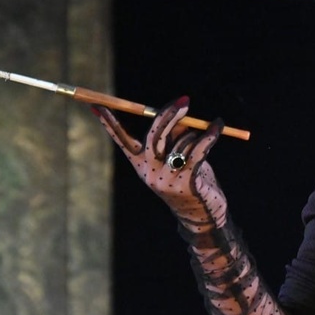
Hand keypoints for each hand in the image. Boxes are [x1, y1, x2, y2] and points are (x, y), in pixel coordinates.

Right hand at [93, 96, 227, 232]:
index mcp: (141, 163)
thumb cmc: (188, 178)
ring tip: (208, 136)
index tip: (96, 106)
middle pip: (154, 137)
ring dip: (197, 135)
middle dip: (168, 115)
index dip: (110, 123)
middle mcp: (149, 171)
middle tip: (185, 101)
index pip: (122, 140)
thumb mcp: (178, 154)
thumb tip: (178, 113)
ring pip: (182, 143)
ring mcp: (166, 178)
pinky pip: (198, 150)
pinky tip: (217, 125)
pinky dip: (210, 135)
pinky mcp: (186, 182)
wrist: (200, 213)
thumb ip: (175, 134)